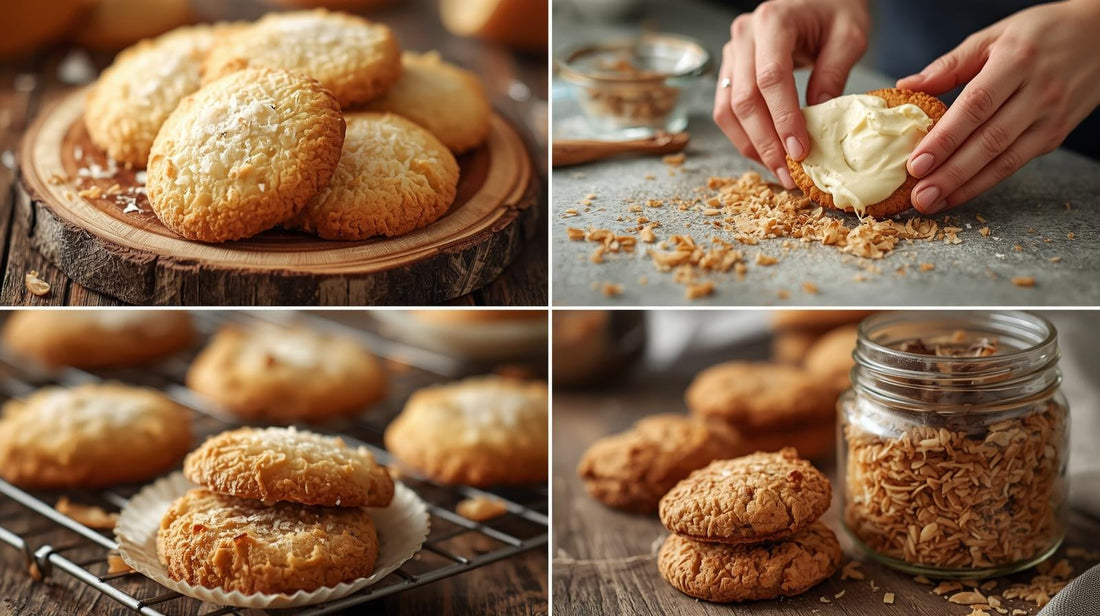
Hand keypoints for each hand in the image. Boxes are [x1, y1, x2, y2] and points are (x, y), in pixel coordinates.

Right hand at [713, 0, 869, 187]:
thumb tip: (817, 123)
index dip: (783, 120)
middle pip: (744, 99)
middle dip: (766, 142)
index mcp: (773, 21)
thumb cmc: (836, 14)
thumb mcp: (849, 37)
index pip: (771, 78)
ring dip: (750, 145)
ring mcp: (732, 52)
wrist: (818, 0)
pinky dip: (744, 137)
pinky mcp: (730, 70)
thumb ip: (833, 75)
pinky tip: (766, 154)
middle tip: (787, 174)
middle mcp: (744, 35)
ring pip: (727, 110)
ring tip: (776, 170)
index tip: (800, 152)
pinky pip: (726, 110)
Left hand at [898, 0, 1099, 213]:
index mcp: (1017, 61)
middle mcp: (1038, 92)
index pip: (976, 106)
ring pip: (1005, 160)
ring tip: (932, 204)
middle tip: (918, 197)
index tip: (916, 163)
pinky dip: (985, 182)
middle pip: (989, 141)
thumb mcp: (994, 36)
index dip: (945, 138)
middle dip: (950, 174)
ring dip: (965, 187)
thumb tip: (907, 86)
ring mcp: (1051, 117)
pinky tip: (958, 194)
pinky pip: (1016, 163)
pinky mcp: (1056, 134)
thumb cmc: (1041, 33)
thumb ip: (950, 64)